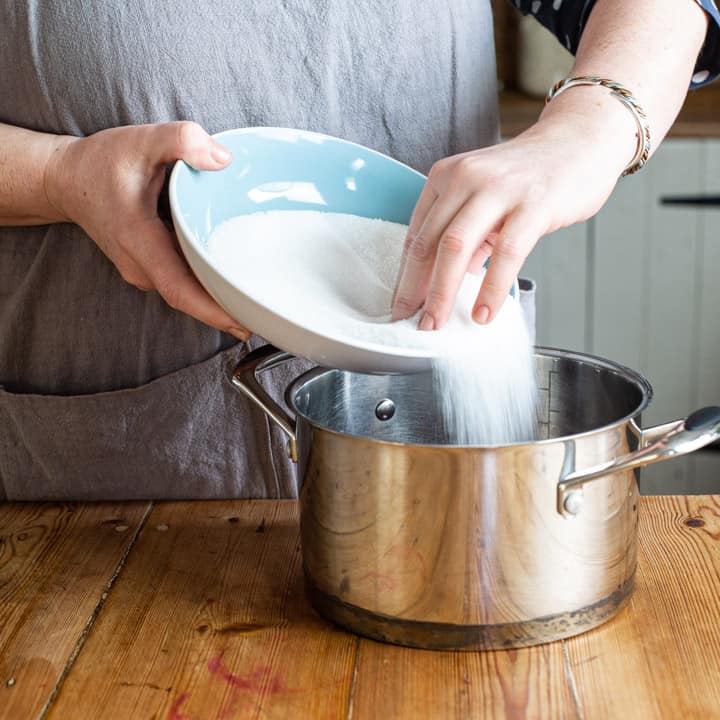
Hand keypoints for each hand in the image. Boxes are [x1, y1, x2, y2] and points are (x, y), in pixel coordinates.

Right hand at [45, 121, 249, 340]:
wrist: (66, 181)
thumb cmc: (101, 162)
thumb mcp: (140, 140)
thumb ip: (180, 141)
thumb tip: (223, 159)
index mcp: (139, 241)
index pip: (179, 289)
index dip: (212, 311)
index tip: (244, 324)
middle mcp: (141, 266)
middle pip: (190, 299)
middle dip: (227, 311)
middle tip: (267, 315)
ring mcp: (143, 271)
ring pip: (187, 293)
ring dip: (218, 299)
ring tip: (258, 302)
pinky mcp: (149, 268)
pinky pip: (182, 282)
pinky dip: (206, 285)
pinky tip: (233, 280)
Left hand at [391, 116, 626, 328]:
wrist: (582, 142)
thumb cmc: (529, 177)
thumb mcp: (483, 200)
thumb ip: (465, 237)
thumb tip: (445, 282)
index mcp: (446, 177)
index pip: (417, 234)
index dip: (405, 276)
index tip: (401, 306)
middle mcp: (466, 178)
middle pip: (429, 243)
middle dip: (415, 290)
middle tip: (413, 323)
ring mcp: (498, 189)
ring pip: (456, 248)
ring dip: (442, 293)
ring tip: (438, 325)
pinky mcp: (533, 204)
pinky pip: (505, 253)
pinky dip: (490, 289)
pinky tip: (483, 313)